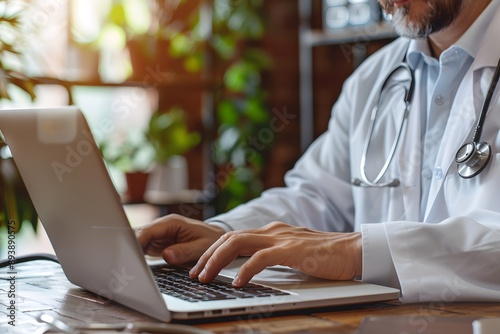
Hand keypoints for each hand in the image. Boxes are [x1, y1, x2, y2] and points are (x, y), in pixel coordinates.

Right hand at [135, 214, 225, 264]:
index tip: (129, 254)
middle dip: (130, 247)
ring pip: (138, 241)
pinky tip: (133, 266)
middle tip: (123, 263)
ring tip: (126, 267)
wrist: (216, 239)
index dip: (136, 241)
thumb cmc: (211, 241)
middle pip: (139, 234)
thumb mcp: (202, 248)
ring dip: (132, 252)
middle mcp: (162, 226)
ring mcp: (158, 234)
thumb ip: (184, 251)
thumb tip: (166, 255)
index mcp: (172, 223)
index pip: (148, 230)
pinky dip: (137, 256)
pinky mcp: (157, 243)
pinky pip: (143, 248)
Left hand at [189, 221, 361, 285]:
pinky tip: (237, 283)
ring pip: (238, 243)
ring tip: (205, 277)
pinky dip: (245, 270)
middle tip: (194, 274)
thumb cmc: (327, 255)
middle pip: (229, 237)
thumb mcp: (293, 253)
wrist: (355, 249)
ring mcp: (281, 238)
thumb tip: (252, 268)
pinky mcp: (292, 250)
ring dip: (217, 260)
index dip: (213, 251)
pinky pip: (261, 258)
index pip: (234, 237)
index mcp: (272, 231)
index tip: (200, 267)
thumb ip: (274, 255)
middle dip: (207, 255)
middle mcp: (272, 231)